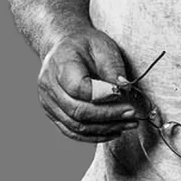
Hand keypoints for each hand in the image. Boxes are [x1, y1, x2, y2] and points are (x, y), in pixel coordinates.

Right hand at [37, 28, 139, 142]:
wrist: (62, 46)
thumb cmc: (84, 44)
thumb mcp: (102, 45)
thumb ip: (112, 68)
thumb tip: (124, 90)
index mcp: (60, 64)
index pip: (79, 89)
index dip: (104, 97)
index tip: (126, 97)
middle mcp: (49, 86)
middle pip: (77, 111)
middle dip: (108, 116)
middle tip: (132, 115)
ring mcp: (48, 102)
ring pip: (75, 126)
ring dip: (104, 129)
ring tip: (128, 125)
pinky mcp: (53, 113)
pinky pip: (72, 131)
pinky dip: (94, 135)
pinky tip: (113, 131)